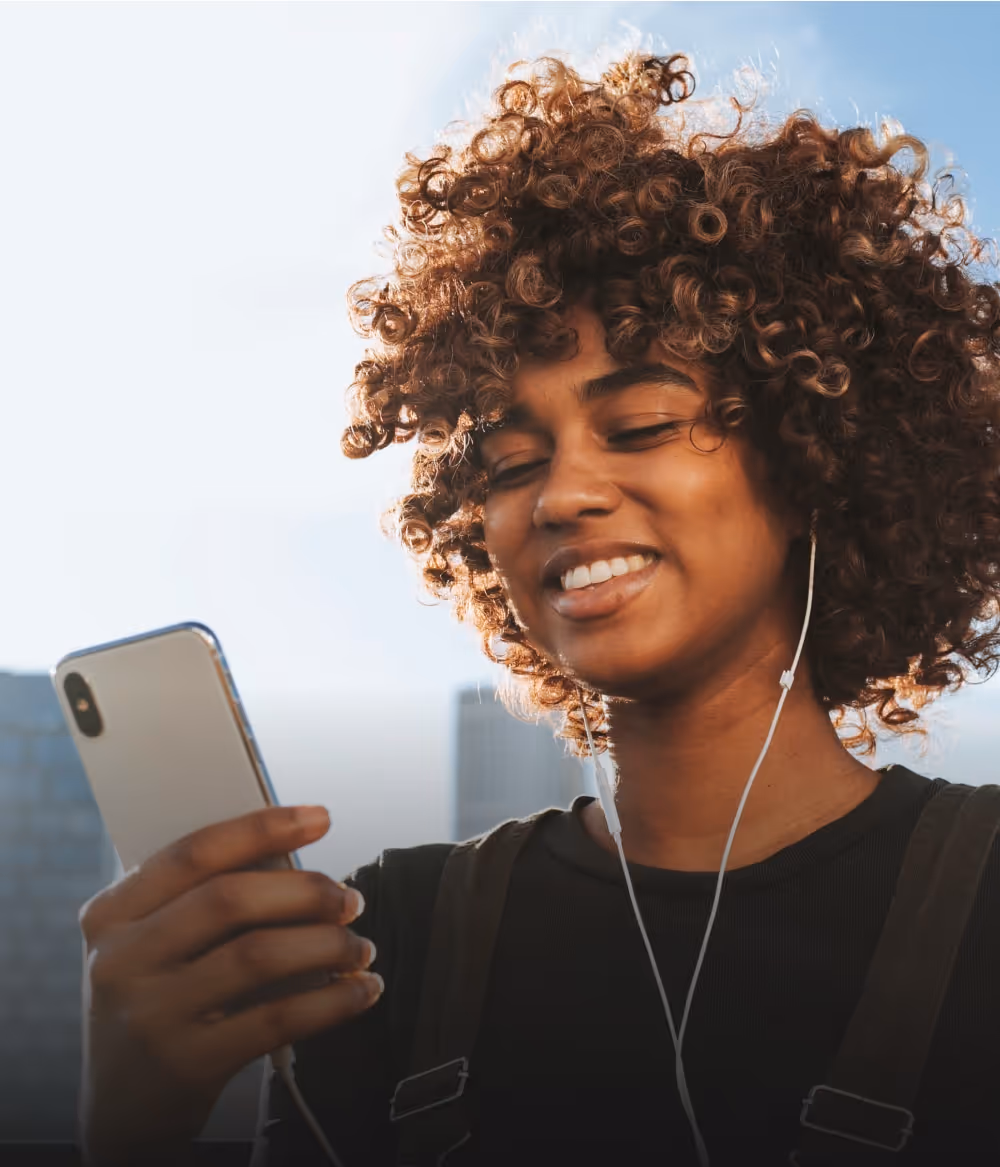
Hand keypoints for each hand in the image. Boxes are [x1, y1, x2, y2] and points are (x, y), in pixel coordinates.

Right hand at [77, 804, 381, 1166]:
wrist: (123, 1108)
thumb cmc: (156, 1001)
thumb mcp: (152, 945)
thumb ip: (202, 900)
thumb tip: (298, 858)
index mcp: (112, 914)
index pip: (194, 852)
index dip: (262, 827)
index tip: (320, 817)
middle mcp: (122, 960)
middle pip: (230, 899)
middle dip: (306, 891)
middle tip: (349, 899)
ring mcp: (152, 1014)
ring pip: (259, 955)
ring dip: (328, 944)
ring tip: (358, 946)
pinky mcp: (189, 1063)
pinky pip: (278, 1018)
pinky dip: (333, 1000)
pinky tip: (359, 990)